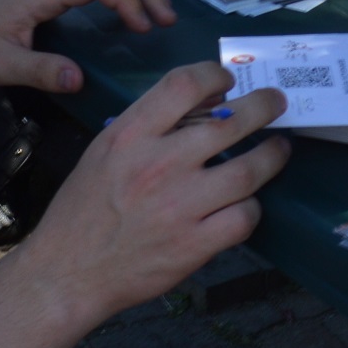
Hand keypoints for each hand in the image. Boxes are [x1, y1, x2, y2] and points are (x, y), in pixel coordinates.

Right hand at [12, 62, 289, 322]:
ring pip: (248, 171)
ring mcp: (180, 206)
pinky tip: (248, 203)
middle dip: (264, 107)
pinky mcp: (194, 246)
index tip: (228, 79)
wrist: (69, 273)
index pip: (184, 84)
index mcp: (130, 135)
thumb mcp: (104, 152)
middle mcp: (158, 164)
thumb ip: (148, 125)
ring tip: (279, 149)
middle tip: (276, 104)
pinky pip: (243, 218)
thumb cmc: (83, 209)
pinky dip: (251, 208)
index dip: (215, 74)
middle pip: (230, 122)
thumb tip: (203, 101)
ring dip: (272, 156)